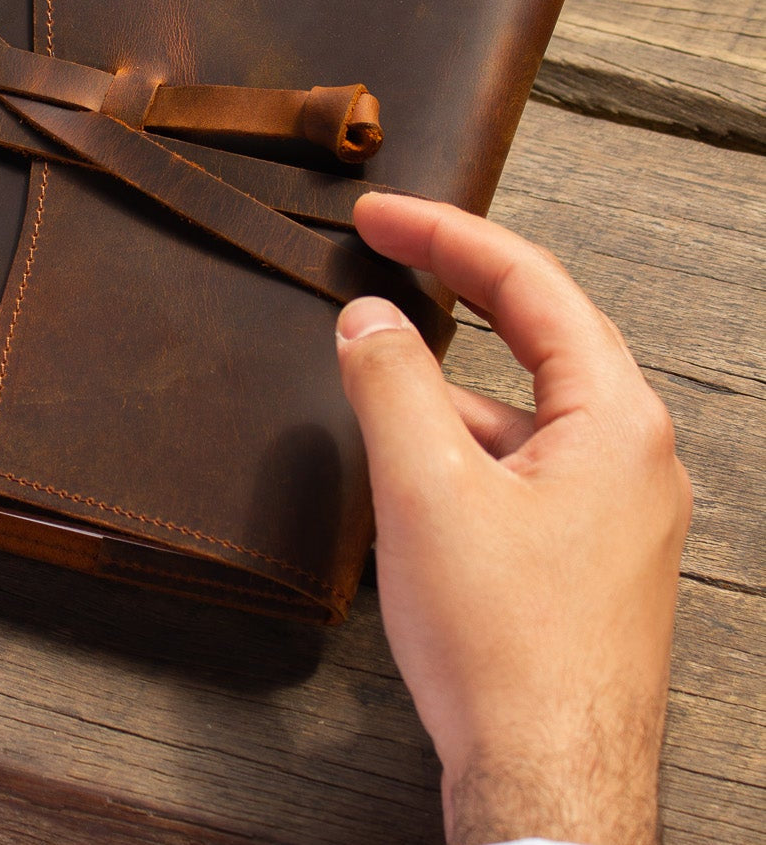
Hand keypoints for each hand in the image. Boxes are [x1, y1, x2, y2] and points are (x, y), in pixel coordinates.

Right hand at [335, 193, 691, 844]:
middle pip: (538, 333)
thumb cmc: (504, 648)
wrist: (548, 790)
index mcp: (614, 420)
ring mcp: (617, 507)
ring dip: (448, 382)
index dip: (446, 236)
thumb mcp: (424, 490)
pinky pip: (522, 462)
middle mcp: (632, 454)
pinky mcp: (588, 551)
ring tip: (372, 373)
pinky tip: (410, 466)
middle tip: (383, 249)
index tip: (381, 214)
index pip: (529, 286)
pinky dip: (463, 443)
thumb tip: (369, 319)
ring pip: (523, 406)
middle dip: (454, 288)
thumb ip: (391, 383)